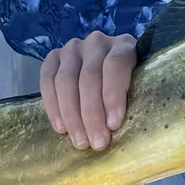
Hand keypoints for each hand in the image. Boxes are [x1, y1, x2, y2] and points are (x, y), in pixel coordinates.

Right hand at [41, 31, 135, 150]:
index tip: (113, 125)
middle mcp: (97, 42)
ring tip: (80, 141)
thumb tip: (121, 131)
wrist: (106, 74)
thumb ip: (133, 99)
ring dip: (72, 115)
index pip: (116, 65)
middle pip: (89, 77)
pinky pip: (47, 80)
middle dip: (92, 114)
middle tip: (96, 143)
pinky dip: (53, 106)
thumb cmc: (128, 87)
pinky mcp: (54, 57)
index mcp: (124, 45)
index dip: (113, 95)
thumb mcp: (138, 88)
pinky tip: (61, 128)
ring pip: (66, 80)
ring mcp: (73, 48)